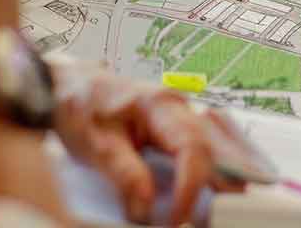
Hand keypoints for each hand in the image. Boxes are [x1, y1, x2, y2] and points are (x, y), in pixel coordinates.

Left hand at [53, 63, 250, 225]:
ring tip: (230, 205)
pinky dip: (211, 172)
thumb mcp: (96, 142)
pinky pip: (202, 150)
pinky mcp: (174, 130)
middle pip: (215, 147)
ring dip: (224, 177)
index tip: (178, 218)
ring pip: (214, 147)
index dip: (190, 187)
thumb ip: (124, 173)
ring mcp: (179, 118)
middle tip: (232, 212)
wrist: (67, 86)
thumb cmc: (81, 106)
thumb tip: (146, 207)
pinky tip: (220, 190)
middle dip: (227, 182)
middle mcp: (178, 109)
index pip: (191, 148)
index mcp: (161, 105)